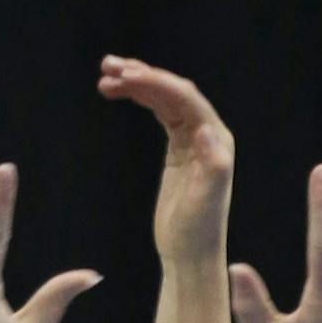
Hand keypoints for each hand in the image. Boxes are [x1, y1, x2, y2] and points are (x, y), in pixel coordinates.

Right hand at [97, 57, 234, 267]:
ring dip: (136, 84)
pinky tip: (118, 93)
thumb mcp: (207, 199)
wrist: (190, 256)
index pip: (184, 98)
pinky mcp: (177, 151)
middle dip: (142, 75)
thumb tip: (206, 129)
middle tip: (108, 67)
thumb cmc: (199, 230)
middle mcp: (208, 133)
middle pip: (173, 91)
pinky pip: (159, 113)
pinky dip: (139, 100)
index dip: (155, 83)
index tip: (125, 76)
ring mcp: (192, 140)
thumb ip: (214, 163)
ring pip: (163, 99)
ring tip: (105, 77)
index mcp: (216, 138)